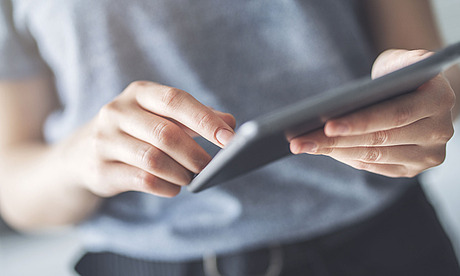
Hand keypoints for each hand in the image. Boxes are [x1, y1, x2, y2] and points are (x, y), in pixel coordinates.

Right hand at [64, 81, 234, 197]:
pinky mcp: (99, 169)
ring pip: (153, 159)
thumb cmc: (134, 131)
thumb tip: (230, 123)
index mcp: (138, 93)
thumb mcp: (160, 116)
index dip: (205, 119)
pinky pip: (141, 180)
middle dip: (195, 153)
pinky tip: (174, 187)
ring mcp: (104, 141)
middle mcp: (117, 112)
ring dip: (180, 172)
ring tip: (191, 177)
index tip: (230, 138)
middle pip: (166, 133)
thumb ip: (195, 118)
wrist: (81, 153)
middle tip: (210, 166)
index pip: (175, 100)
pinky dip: (166, 186)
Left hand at [290, 49, 455, 177]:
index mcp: (440, 99)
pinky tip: (323, 151)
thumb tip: (353, 97)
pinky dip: (346, 158)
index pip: (395, 114)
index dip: (360, 122)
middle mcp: (440, 131)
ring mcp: (427, 155)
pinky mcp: (411, 169)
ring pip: (373, 156)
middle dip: (335, 141)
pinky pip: (373, 167)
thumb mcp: (399, 60)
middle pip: (379, 140)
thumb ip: (389, 68)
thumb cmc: (402, 75)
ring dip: (334, 152)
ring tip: (303, 146)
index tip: (327, 125)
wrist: (421, 95)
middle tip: (300, 141)